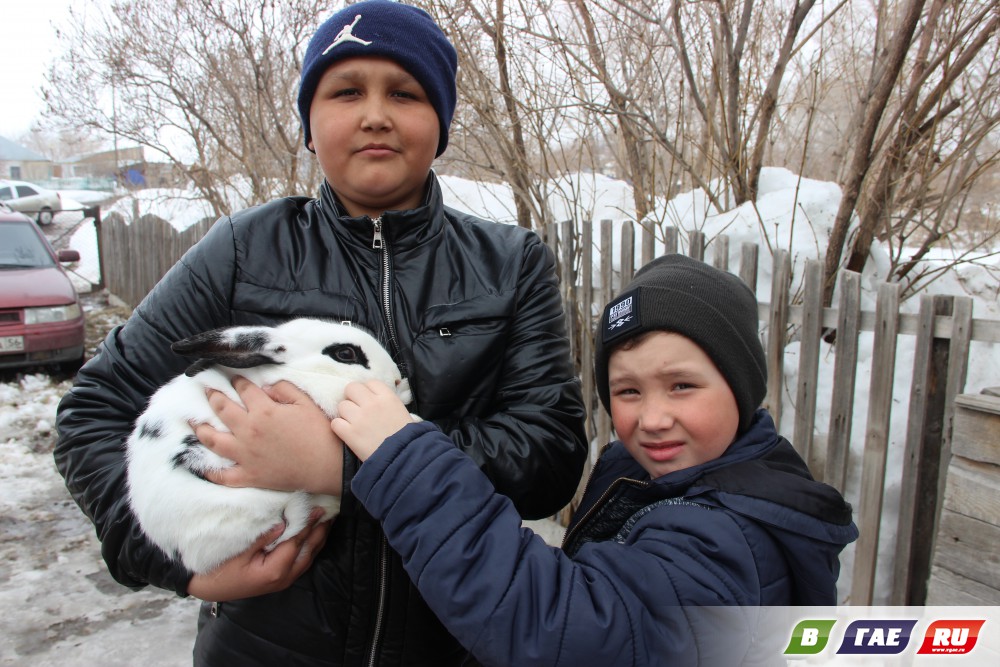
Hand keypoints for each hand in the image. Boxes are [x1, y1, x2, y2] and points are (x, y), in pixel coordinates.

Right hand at [186, 508, 330, 601]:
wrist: (208, 587)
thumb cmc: (220, 568)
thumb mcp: (239, 550)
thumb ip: (263, 537)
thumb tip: (283, 523)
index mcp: (275, 571)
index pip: (297, 543)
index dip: (308, 524)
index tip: (318, 509)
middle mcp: (284, 578)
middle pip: (308, 551)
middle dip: (320, 531)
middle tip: (330, 511)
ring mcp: (283, 581)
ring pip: (308, 557)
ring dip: (317, 539)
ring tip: (326, 520)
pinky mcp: (281, 579)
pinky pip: (301, 561)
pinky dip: (310, 547)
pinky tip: (313, 536)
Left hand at [194, 377, 342, 494]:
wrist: (327, 466)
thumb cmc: (319, 432)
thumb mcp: (306, 403)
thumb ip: (284, 390)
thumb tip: (265, 388)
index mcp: (264, 411)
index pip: (244, 390)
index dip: (237, 381)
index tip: (233, 378)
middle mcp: (249, 431)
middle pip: (222, 409)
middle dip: (213, 397)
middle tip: (208, 391)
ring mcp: (246, 455)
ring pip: (213, 441)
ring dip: (201, 429)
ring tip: (195, 423)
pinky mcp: (249, 476)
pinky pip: (223, 476)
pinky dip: (211, 472)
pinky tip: (203, 467)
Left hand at [332, 380, 415, 460]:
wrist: (404, 459)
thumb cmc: (407, 438)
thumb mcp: (402, 412)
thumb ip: (387, 402)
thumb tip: (373, 399)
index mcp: (388, 397)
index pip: (370, 383)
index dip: (368, 391)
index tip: (369, 400)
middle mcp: (372, 404)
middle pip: (351, 388)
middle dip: (352, 397)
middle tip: (357, 409)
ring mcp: (360, 418)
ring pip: (342, 405)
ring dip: (346, 414)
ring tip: (354, 424)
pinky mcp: (350, 433)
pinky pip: (335, 423)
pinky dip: (340, 428)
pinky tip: (348, 433)